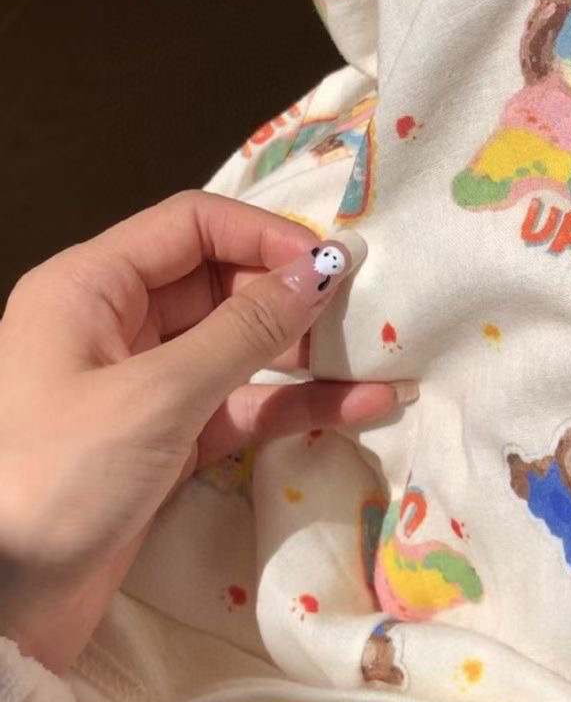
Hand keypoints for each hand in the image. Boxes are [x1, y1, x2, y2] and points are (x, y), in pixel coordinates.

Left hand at [0, 191, 411, 675]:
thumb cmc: (60, 476)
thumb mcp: (158, 394)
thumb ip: (246, 329)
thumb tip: (324, 269)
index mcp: (91, 286)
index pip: (191, 225)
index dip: (265, 235)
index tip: (333, 265)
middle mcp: (116, 324)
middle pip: (221, 283)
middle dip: (292, 296)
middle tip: (365, 315)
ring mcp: (146, 385)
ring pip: (239, 348)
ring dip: (305, 354)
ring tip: (378, 359)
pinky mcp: (169, 440)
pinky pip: (242, 406)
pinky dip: (293, 405)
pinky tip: (360, 405)